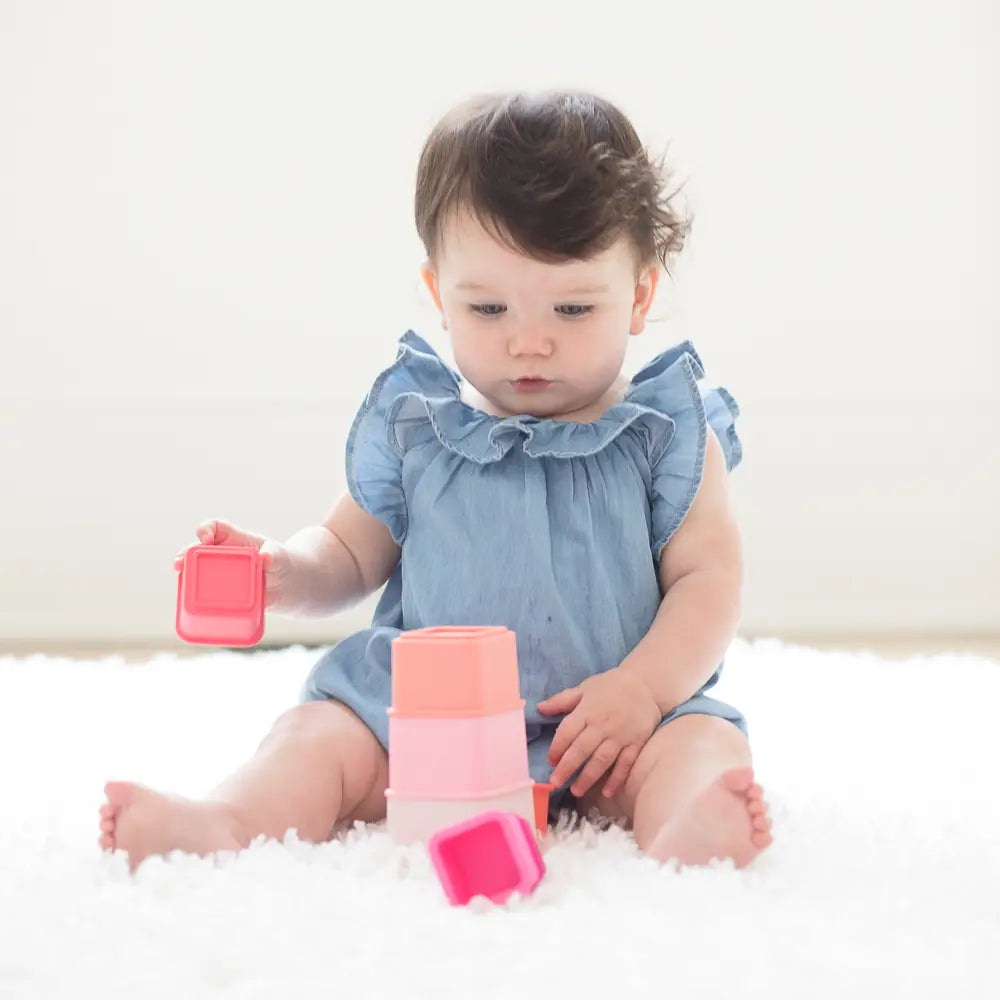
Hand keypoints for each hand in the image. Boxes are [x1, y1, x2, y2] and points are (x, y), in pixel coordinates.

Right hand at [173, 519, 290, 610]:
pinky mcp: (220, 593)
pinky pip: (204, 595)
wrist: (283, 584)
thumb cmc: (278, 560)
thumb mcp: (278, 555)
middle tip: (180, 563)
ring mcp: (218, 574)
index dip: (205, 529)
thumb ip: (273, 554)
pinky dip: (197, 599)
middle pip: (196, 550)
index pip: (214, 527)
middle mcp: (220, 554)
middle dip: (184, 554)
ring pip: (195, 572)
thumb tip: (266, 557)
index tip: (204, 538)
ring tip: (182, 583)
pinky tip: (194, 606)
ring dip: (185, 577)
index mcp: (233, 538)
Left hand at [537, 667, 660, 798]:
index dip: (557, 747)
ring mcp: (620, 735)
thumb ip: (561, 700)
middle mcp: (602, 725)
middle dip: (567, 768)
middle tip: (556, 782)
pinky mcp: (636, 743)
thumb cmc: (611, 686)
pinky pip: (625, 764)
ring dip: (588, 777)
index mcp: (587, 710)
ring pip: (602, 760)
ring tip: (576, 791)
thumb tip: (540, 708)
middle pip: (582, 749)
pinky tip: (607, 792)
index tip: (550, 761)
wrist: (645, 684)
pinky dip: (617, 779)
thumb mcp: (584, 688)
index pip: (567, 732)